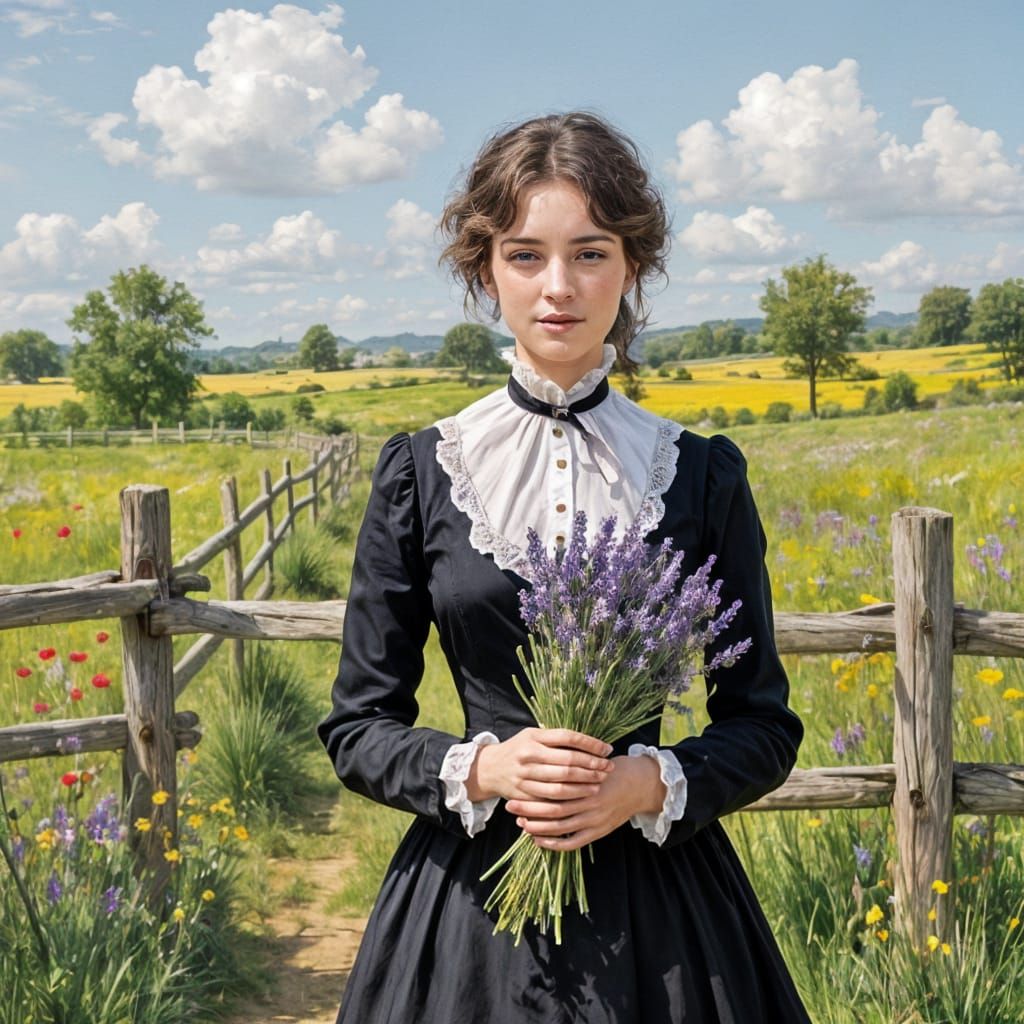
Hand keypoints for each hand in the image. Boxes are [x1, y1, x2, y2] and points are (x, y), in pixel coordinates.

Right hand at [465, 728, 613, 803]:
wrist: (489, 769)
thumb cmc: (518, 749)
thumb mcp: (533, 736)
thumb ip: (557, 739)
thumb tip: (590, 744)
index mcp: (533, 737)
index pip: (568, 738)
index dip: (590, 744)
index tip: (607, 749)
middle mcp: (528, 755)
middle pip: (567, 762)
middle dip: (592, 766)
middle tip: (608, 768)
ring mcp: (525, 776)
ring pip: (561, 784)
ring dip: (584, 784)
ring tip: (600, 782)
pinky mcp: (524, 794)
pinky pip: (550, 799)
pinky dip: (569, 798)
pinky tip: (582, 796)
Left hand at [505, 754, 665, 850]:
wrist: (642, 784)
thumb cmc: (615, 768)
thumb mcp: (595, 760)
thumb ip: (572, 762)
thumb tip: (544, 757)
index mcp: (586, 780)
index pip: (554, 787)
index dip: (533, 790)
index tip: (514, 789)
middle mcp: (590, 801)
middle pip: (553, 807)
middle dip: (529, 808)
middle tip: (510, 807)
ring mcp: (594, 819)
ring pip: (560, 827)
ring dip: (538, 827)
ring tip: (521, 824)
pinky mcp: (599, 832)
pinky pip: (572, 842)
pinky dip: (554, 844)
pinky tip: (539, 840)